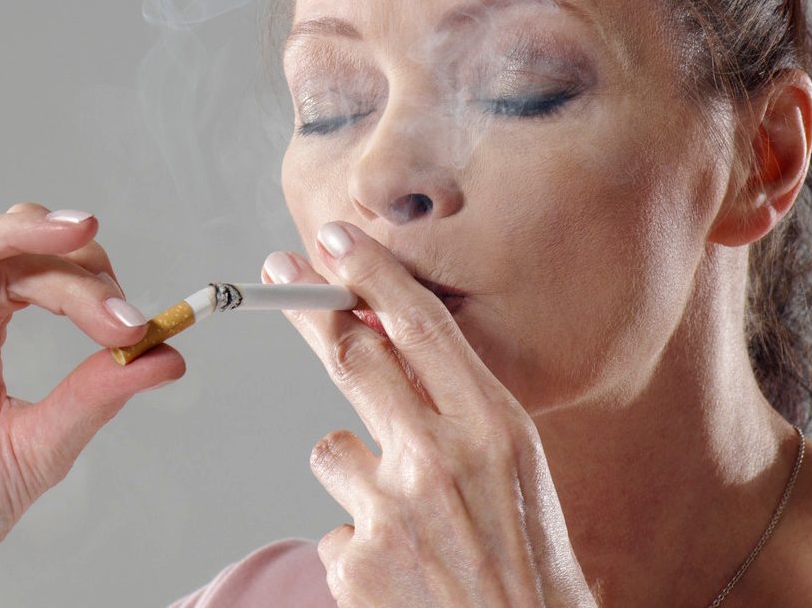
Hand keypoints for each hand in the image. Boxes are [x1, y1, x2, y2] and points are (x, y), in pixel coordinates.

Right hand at [0, 134, 184, 606]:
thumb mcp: (43, 445)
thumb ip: (98, 393)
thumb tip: (172, 355)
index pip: (46, 276)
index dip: (95, 289)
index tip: (141, 327)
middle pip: (8, 249)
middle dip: (72, 267)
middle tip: (120, 309)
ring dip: (15, 233)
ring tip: (75, 231)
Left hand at [261, 221, 595, 606]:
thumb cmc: (528, 558)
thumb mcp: (515, 469)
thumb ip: (457, 410)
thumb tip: (390, 346)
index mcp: (495, 427)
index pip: (421, 328)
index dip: (371, 275)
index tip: (334, 239)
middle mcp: (442, 457)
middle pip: (354, 356)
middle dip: (312, 309)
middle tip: (282, 274)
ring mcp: (393, 508)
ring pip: (330, 449)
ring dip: (356, 475)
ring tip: (407, 523)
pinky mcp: (357, 560)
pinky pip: (332, 527)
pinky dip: (358, 543)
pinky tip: (401, 572)